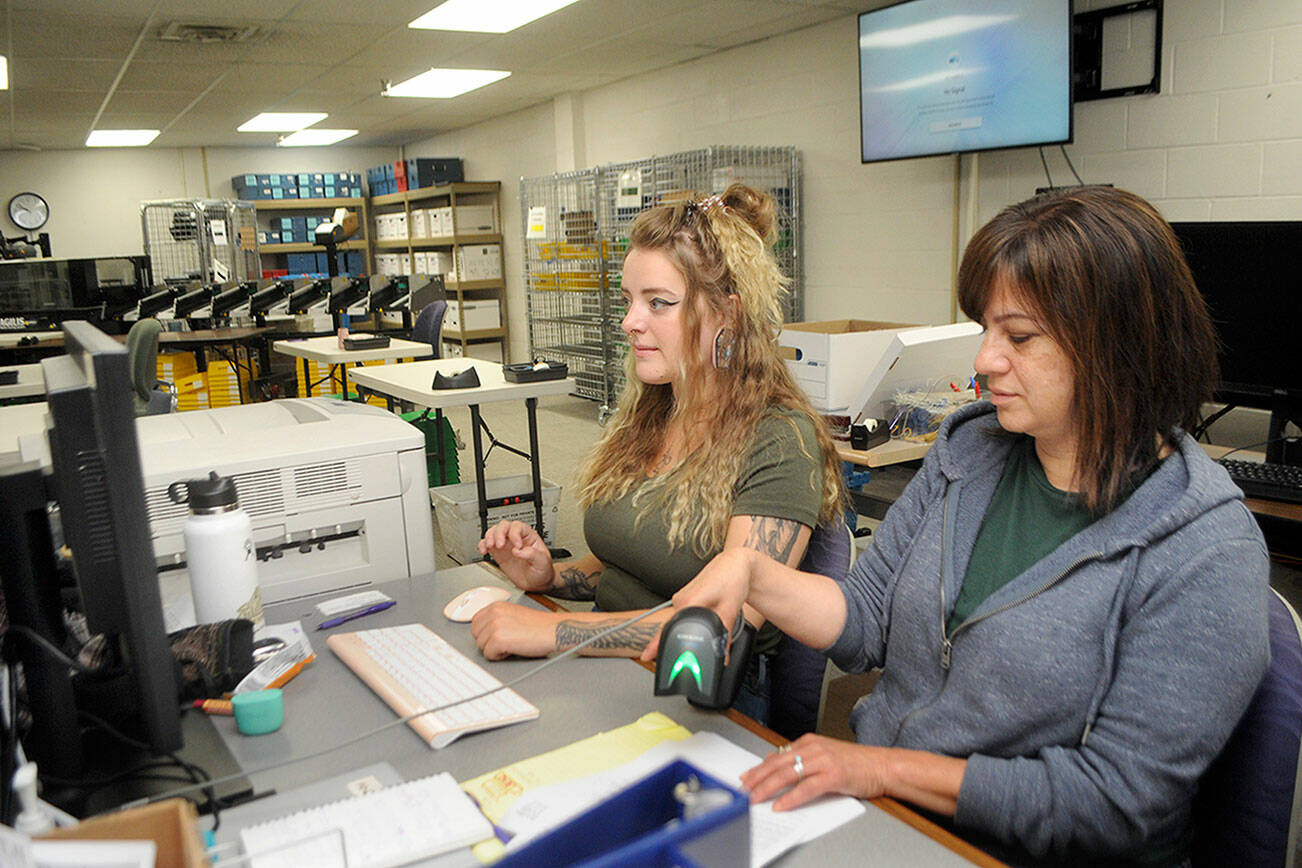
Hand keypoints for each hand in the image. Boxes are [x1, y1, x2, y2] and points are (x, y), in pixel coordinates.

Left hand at [470, 602, 560, 659]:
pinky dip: (499, 657)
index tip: (495, 637)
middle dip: (488, 642)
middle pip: (476, 635)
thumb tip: (485, 631)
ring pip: (481, 646)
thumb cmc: (540, 626)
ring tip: (512, 645)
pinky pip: (488, 655)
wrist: (554, 631)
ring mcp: (495, 625)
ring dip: (495, 650)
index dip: (485, 633)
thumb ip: (498, 619)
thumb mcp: (515, 615)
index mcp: (497, 605)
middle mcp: (494, 612)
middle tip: (506, 642)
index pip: (475, 622)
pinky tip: (513, 650)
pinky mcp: (498, 639)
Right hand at [478, 520, 553, 591]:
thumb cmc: (542, 570)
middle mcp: (516, 538)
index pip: (518, 527)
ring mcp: (506, 545)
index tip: (517, 546)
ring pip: (493, 532)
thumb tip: (518, 551)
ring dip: (489, 537)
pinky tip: (484, 551)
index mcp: (528, 536)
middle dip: (499, 533)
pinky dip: (482, 545)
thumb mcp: (543, 562)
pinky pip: (486, 544)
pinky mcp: (498, 553)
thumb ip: (532, 555)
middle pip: (504, 526)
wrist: (536, 582)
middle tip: (500, 545)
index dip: (515, 534)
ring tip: (490, 546)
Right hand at [641, 547, 754, 660]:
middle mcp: (680, 599)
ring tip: (695, 642)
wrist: (734, 563)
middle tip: (671, 658)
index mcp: (688, 601)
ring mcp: (680, 597)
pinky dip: (685, 625)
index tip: (647, 656)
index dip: (656, 644)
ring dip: (682, 634)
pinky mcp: (685, 597)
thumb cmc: (732, 580)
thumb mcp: (730, 611)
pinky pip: (680, 615)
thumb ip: (724, 637)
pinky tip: (695, 629)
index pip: (668, 629)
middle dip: (669, 644)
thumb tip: (722, 656)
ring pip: (675, 622)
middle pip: (668, 627)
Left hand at [741, 735, 887, 811]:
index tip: (745, 779)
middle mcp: (813, 748)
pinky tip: (781, 805)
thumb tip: (778, 766)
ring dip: (768, 788)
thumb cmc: (856, 763)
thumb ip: (802, 759)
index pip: (776, 756)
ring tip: (755, 798)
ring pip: (787, 774)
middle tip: (743, 791)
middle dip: (757, 779)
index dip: (758, 769)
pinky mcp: (833, 774)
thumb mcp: (824, 755)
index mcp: (809, 742)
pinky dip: (791, 798)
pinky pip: (806, 787)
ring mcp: (823, 760)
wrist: (883, 765)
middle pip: (777, 764)